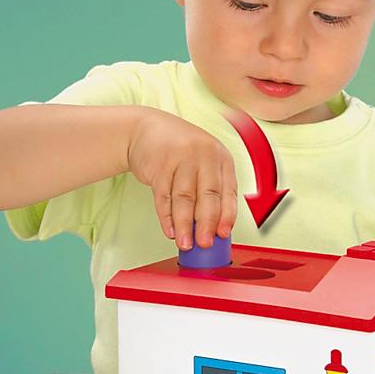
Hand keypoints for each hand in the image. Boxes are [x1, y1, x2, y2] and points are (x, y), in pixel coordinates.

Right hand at [127, 108, 237, 248]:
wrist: (146, 129)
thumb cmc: (180, 150)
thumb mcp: (204, 161)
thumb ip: (211, 189)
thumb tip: (214, 227)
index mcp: (221, 157)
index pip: (228, 191)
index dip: (227, 215)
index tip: (223, 234)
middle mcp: (204, 155)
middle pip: (208, 195)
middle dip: (206, 224)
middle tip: (204, 244)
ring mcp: (180, 158)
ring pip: (184, 199)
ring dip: (184, 225)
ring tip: (185, 243)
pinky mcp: (158, 165)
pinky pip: (163, 197)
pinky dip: (166, 217)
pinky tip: (170, 229)